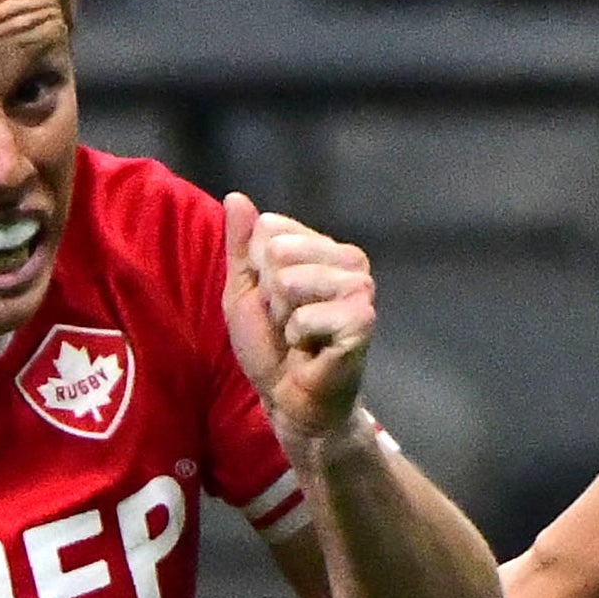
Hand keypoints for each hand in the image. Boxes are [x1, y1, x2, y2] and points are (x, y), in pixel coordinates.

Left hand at [223, 193, 375, 452]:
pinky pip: (305, 316)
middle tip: (287, 322)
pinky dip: (298, 339)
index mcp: (322, 246)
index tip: (271, 301)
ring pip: (290, 280)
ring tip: (300, 336)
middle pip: (278, 250)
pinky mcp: (362, 319)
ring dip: (283, 317)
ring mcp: (360, 287)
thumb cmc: (270, 346)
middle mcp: (349, 258)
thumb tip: (236, 197)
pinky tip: (313, 350)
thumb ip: (240, 247)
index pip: (270, 228)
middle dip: (269, 294)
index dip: (257, 270)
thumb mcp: (243, 290)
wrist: (290, 400)